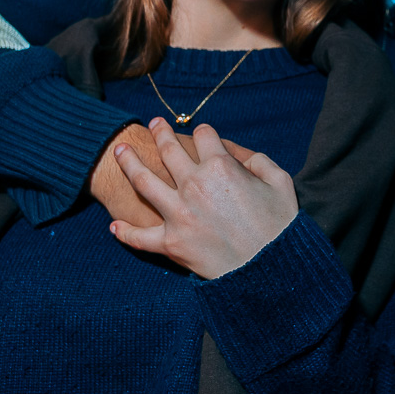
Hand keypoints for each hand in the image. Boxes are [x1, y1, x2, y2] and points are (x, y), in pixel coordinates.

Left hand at [109, 118, 298, 278]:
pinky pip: (140, 237)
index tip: (202, 133)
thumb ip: (259, 161)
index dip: (204, 132)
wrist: (269, 269)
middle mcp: (194, 185)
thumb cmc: (280, 226)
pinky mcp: (170, 242)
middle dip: (160, 132)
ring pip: (143, 181)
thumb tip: (240, 155)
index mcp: (221, 167)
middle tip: (154, 124)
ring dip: (128, 162)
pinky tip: (114, 225)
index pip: (204, 135)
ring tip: (120, 151)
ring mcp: (178, 213)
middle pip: (168, 150)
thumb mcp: (281, 182)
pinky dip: (125, 232)